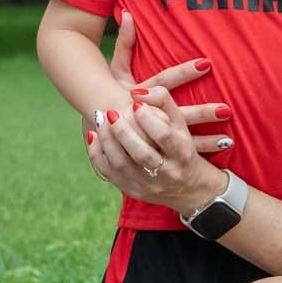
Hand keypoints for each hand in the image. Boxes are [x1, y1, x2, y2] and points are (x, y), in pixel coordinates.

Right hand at [83, 9, 237, 156]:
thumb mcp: (115, 70)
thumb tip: (128, 13)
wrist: (97, 129)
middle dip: (202, 113)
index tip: (207, 64)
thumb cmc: (108, 95)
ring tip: (229, 138)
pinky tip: (220, 149)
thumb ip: (125, 43)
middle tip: (226, 110)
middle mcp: (148, 116)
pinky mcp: (157, 148)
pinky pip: (180, 152)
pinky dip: (200, 153)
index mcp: (140, 94)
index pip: (166, 81)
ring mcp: (152, 135)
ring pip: (182, 137)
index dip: (185, 73)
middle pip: (179, 114)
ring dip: (206, 138)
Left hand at [89, 87, 221, 213]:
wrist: (187, 188)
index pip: (162, 135)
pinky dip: (97, 153)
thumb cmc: (182, 147)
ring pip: (121, 164)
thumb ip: (163, 101)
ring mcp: (147, 184)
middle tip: (111, 112)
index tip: (135, 104)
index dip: (147, 118)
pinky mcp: (132, 190)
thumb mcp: (180, 124)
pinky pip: (109, 173)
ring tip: (100, 119)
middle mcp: (167, 172)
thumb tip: (136, 92)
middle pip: (141, 153)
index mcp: (182, 153)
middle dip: (123, 131)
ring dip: (107, 139)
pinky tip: (94, 135)